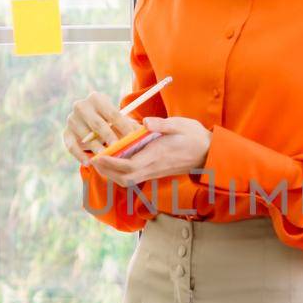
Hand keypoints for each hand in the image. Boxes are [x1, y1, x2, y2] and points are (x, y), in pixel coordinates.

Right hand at [62, 91, 140, 165]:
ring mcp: (71, 120)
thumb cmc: (109, 121)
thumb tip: (143, 133)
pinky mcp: (65, 133)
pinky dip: (80, 155)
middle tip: (118, 148)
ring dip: (96, 148)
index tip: (132, 137)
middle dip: (109, 137)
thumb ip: (128, 125)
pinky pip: (71, 146)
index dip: (123, 126)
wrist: (88, 122)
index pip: (112, 114)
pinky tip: (89, 163)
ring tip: (106, 158)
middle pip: (98, 124)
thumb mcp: (118, 119)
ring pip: (85, 136)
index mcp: (96, 98)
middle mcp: (81, 106)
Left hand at [90, 116, 211, 186]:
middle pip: (124, 178)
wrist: (208, 153)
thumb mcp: (180, 125)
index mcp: (157, 155)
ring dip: (112, 174)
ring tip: (101, 162)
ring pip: (128, 180)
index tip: (98, 156)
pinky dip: (121, 173)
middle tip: (93, 160)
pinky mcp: (155, 172)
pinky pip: (134, 177)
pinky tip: (115, 163)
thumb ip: (162, 124)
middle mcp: (154, 167)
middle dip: (107, 171)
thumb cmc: (194, 137)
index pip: (130, 165)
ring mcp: (154, 172)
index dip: (111, 163)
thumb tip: (144, 123)